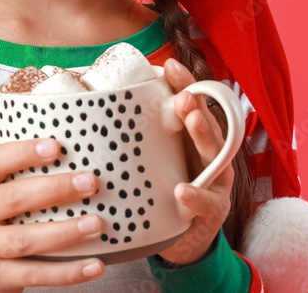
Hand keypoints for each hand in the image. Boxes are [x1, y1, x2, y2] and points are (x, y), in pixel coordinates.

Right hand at [0, 138, 106, 292]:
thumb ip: (18, 176)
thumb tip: (76, 157)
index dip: (23, 153)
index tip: (56, 147)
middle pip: (12, 198)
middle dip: (54, 189)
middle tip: (89, 182)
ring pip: (24, 240)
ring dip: (64, 232)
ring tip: (96, 224)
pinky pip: (35, 274)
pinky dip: (68, 272)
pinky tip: (95, 266)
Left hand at [155, 58, 234, 264]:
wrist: (182, 241)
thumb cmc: (164, 192)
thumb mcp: (152, 161)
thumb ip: (137, 137)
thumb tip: (91, 111)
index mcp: (192, 138)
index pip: (192, 104)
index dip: (184, 83)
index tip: (169, 65)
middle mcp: (209, 154)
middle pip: (207, 123)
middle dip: (196, 105)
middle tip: (182, 93)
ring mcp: (216, 182)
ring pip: (215, 155)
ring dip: (202, 134)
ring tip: (191, 118)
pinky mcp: (215, 211)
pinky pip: (208, 202)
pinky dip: (196, 196)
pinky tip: (181, 190)